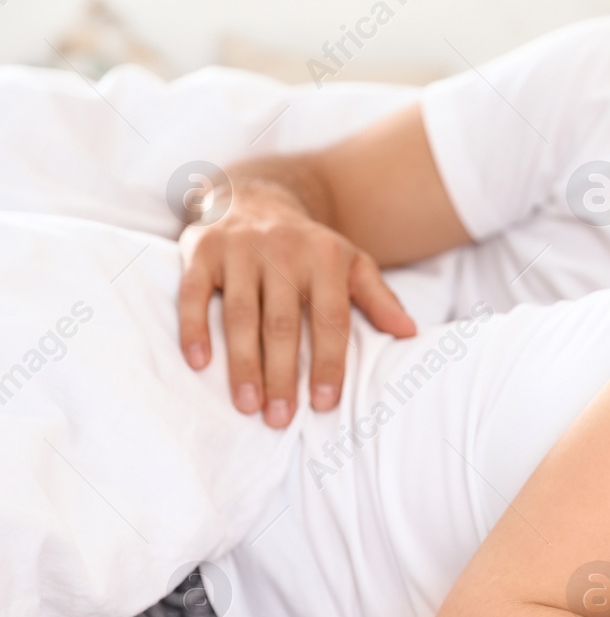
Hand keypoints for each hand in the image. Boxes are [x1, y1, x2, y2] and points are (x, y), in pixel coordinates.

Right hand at [177, 177, 416, 425]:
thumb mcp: (352, 263)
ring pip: (239, 314)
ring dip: (242, 363)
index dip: (328, 362)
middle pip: (282, 323)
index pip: (330, 319)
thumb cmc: (309, 247)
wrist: (255, 198)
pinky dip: (193, 328)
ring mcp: (239, 250)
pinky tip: (199, 364)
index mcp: (325, 258)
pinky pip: (193, 294)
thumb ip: (379, 298)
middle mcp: (282, 251)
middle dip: (281, 374)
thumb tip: (410, 333)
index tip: (324, 403)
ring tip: (247, 405)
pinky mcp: (201, 251)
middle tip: (280, 418)